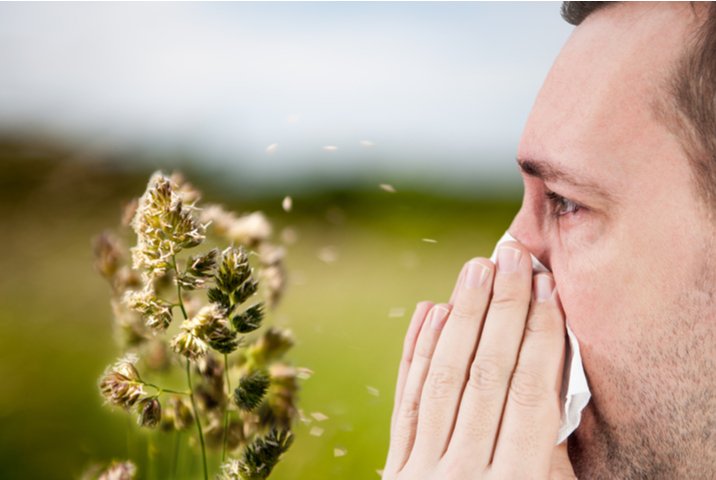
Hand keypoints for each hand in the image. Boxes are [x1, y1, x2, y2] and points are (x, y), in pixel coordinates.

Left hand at [383, 241, 576, 478]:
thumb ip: (550, 449)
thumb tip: (551, 365)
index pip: (531, 393)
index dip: (541, 335)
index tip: (547, 287)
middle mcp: (465, 476)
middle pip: (486, 374)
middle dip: (503, 309)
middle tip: (511, 256)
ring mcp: (422, 472)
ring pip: (443, 378)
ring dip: (461, 317)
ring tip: (476, 269)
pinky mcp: (396, 469)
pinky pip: (407, 402)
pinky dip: (417, 353)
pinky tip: (431, 311)